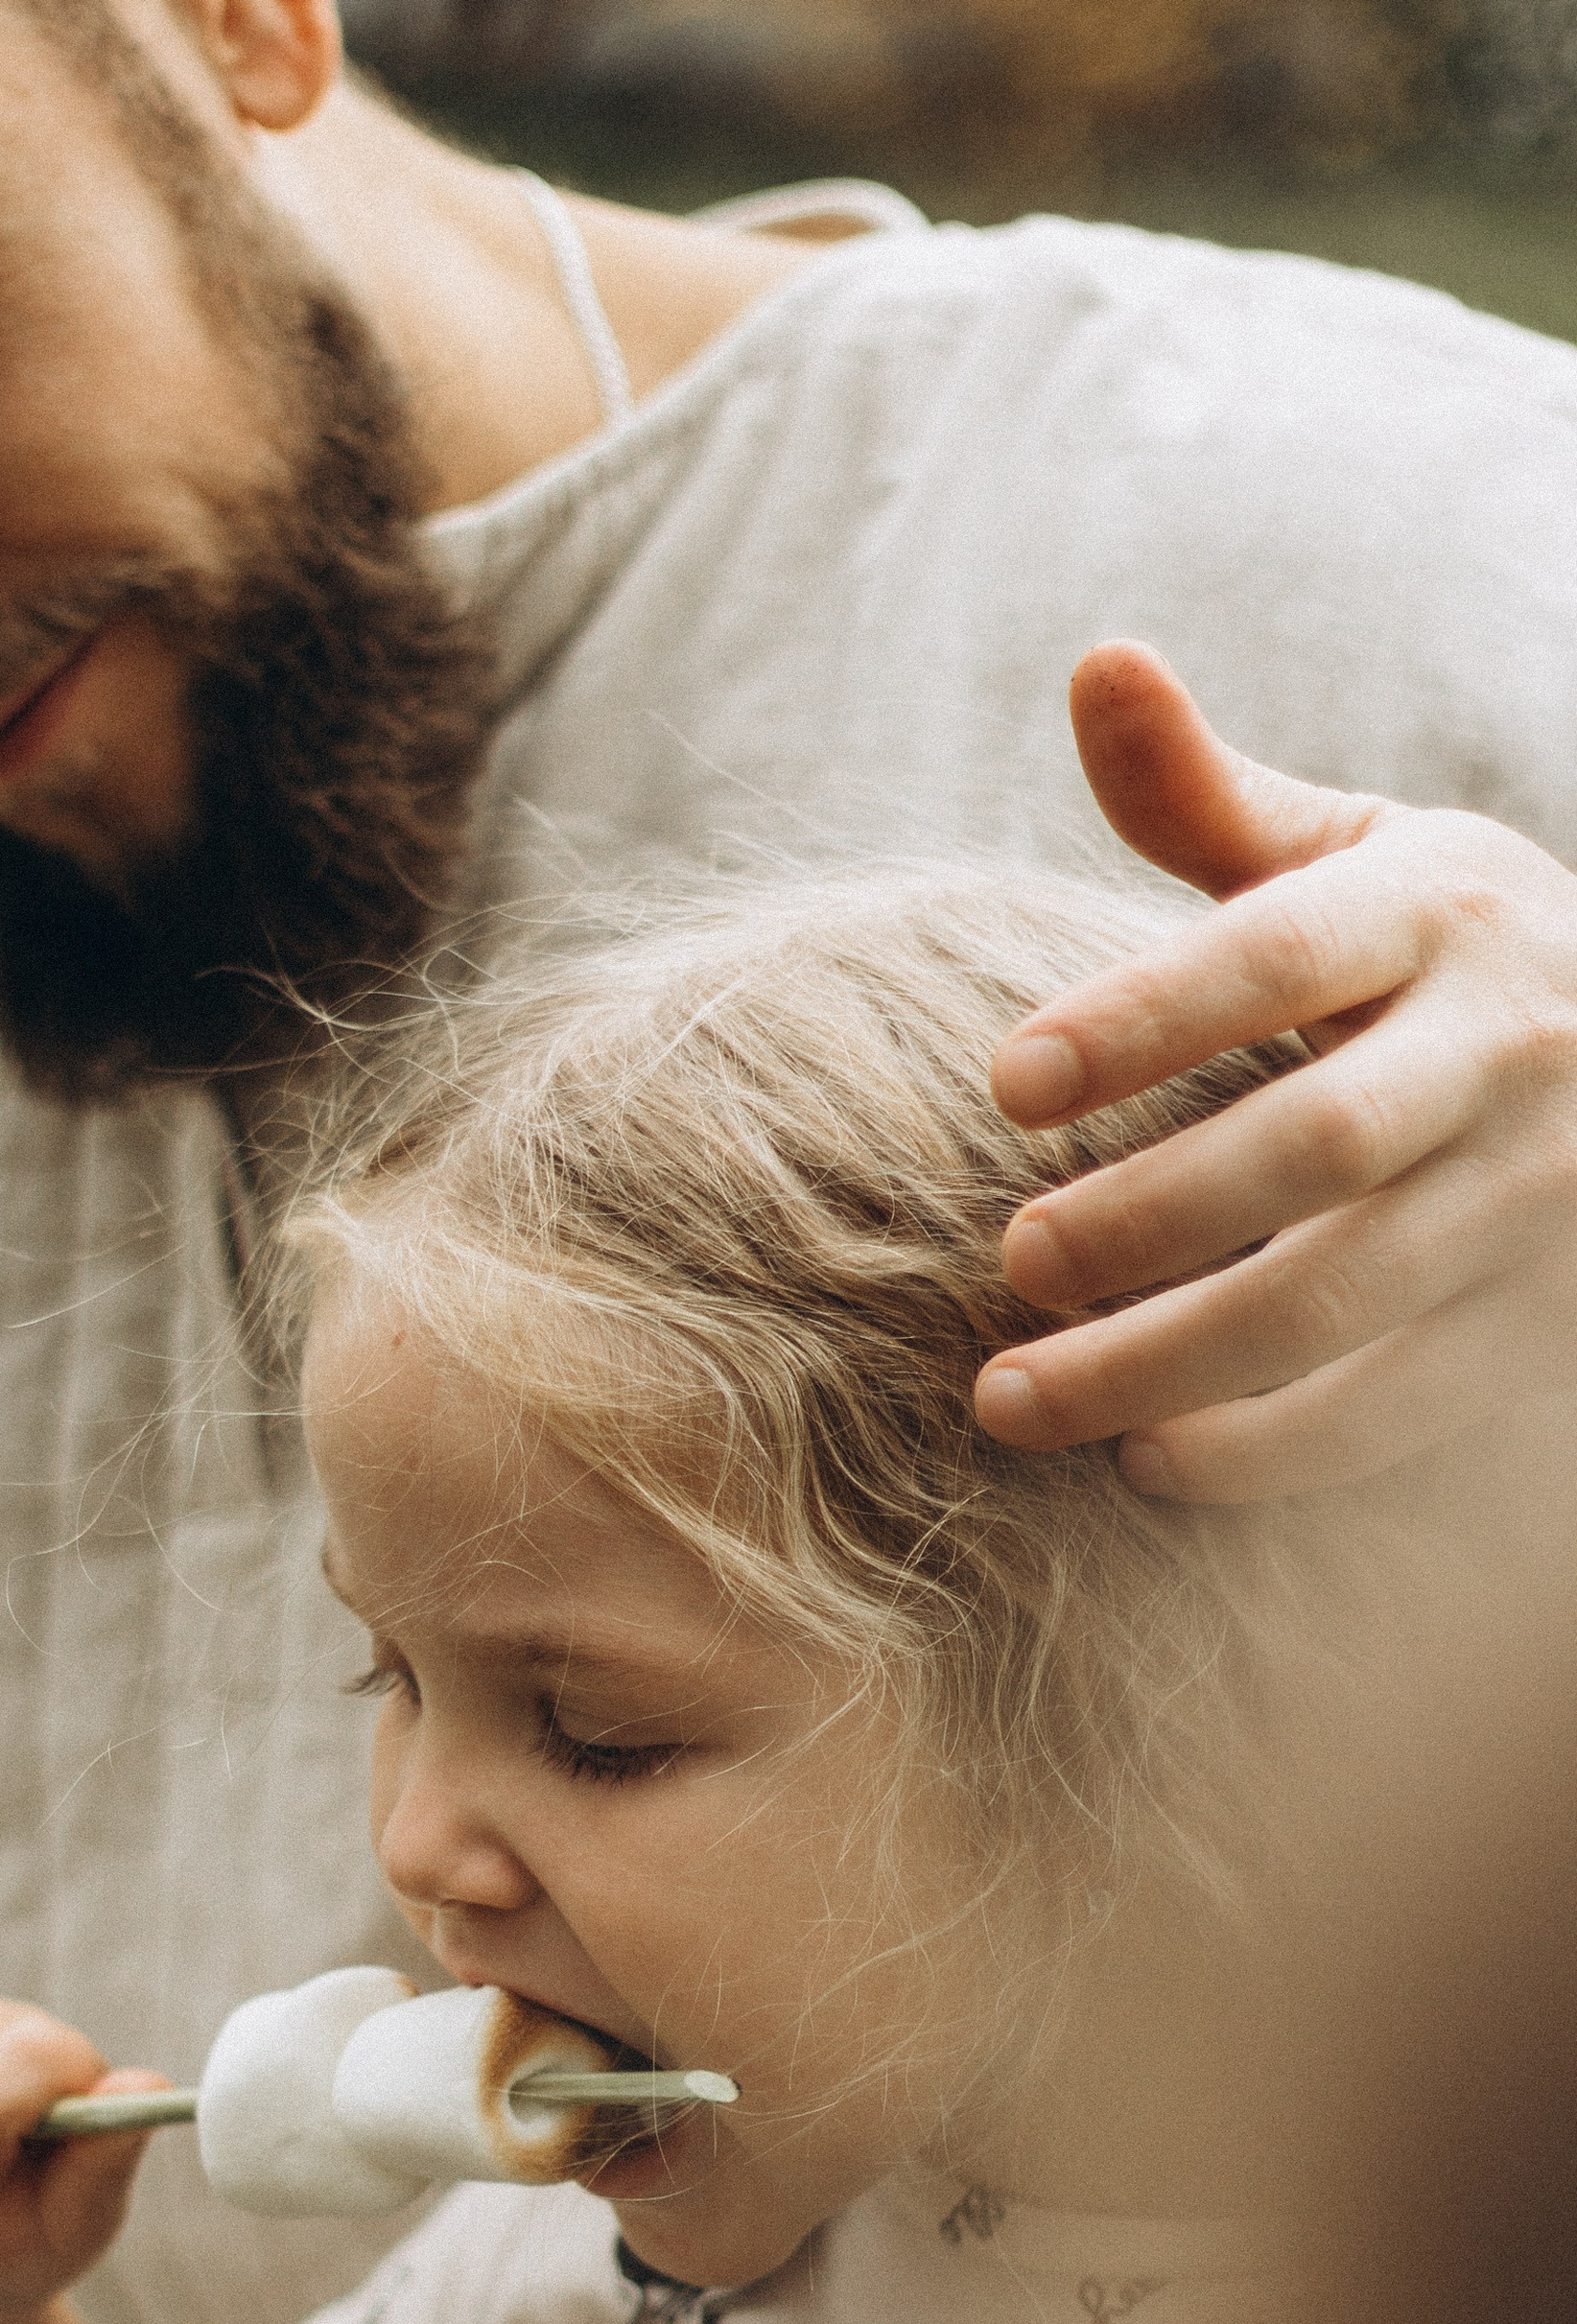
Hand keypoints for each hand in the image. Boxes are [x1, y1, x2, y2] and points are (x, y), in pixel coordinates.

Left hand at [974, 640, 1576, 1501]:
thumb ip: (1211, 798)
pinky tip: (1142, 1459)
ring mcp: (1538, 1199)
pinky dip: (1262, 1452)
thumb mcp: (1360, 858)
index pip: (1277, 956)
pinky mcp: (1539, 1326)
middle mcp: (1507, 1050)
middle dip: (1147, 1216)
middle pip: (1312, 1146)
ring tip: (1011, 1397)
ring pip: (1340, 1299)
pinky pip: (1393, 1409)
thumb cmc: (1441, 961)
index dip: (1139, 1019)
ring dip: (1164, 1363)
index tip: (1003, 1084)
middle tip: (1010, 1260)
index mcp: (1443, 911)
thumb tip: (1097, 662)